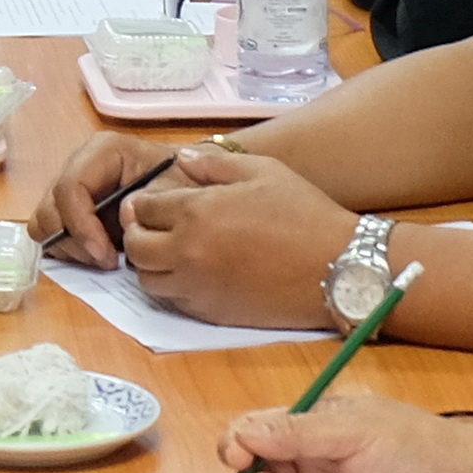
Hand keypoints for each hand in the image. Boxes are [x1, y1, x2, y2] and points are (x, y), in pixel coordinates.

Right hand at [29, 128, 177, 264]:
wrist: (183, 182)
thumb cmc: (181, 179)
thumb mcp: (176, 189)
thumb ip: (151, 203)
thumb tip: (123, 219)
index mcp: (102, 151)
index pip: (70, 187)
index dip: (80, 225)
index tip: (105, 255)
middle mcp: (78, 165)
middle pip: (50, 208)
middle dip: (75, 241)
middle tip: (107, 261)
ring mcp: (69, 188)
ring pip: (43, 223)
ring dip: (69, 248)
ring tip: (104, 258)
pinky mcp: (67, 209)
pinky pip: (49, 234)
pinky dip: (67, 250)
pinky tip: (97, 255)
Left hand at [120, 143, 352, 326]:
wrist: (336, 267)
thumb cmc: (303, 212)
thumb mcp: (262, 170)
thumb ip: (214, 163)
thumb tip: (181, 159)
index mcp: (197, 212)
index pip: (143, 208)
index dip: (144, 203)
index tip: (152, 202)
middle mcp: (188, 252)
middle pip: (135, 247)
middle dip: (138, 234)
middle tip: (154, 227)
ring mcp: (198, 287)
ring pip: (147, 279)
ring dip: (152, 264)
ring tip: (172, 251)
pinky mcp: (211, 313)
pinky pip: (173, 301)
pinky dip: (174, 287)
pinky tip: (194, 273)